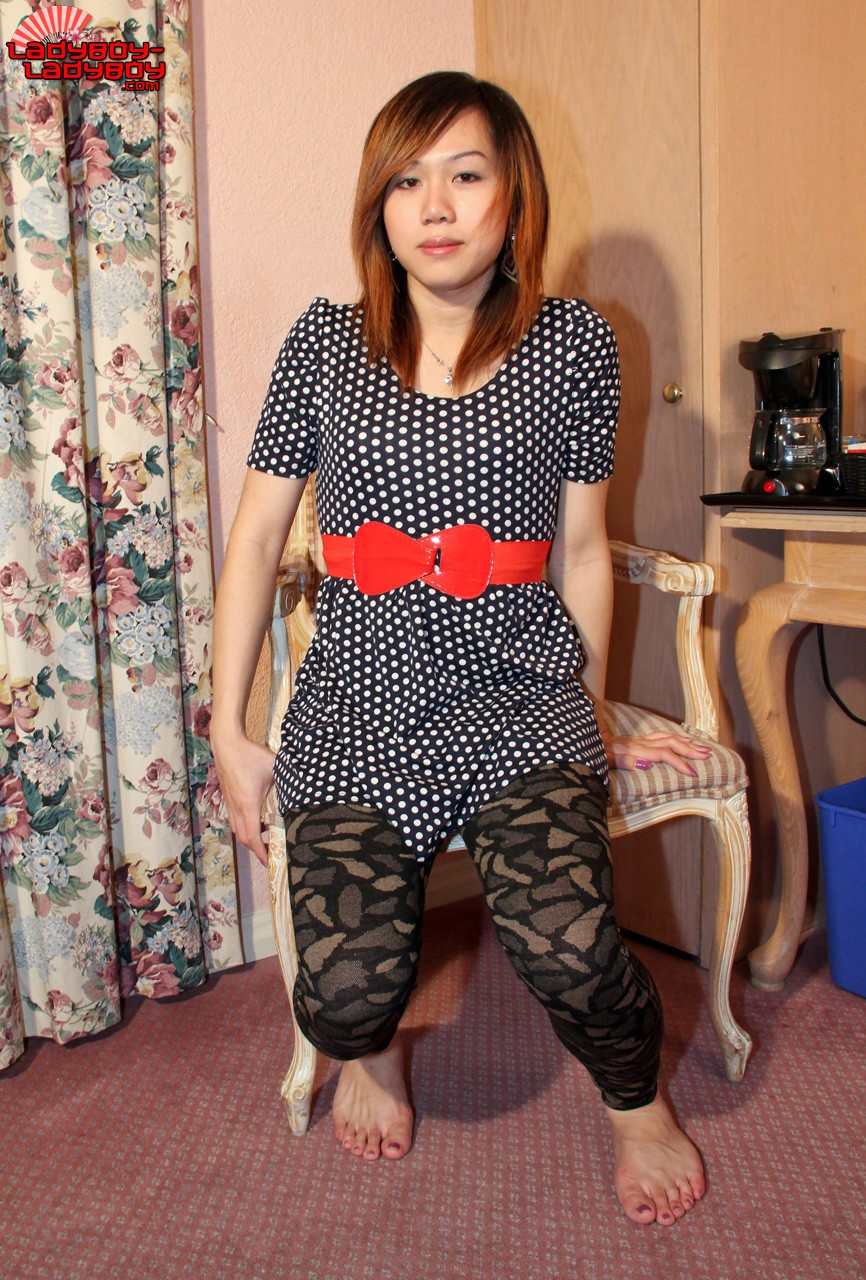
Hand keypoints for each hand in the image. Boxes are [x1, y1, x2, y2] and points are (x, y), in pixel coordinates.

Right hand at [211, 729, 276, 866]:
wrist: (226, 744)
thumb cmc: (250, 755)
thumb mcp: (275, 767)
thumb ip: (289, 779)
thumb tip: (305, 787)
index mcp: (248, 804)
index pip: (252, 837)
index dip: (260, 853)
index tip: (270, 861)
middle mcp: (236, 807)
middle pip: (243, 838)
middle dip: (256, 849)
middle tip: (270, 853)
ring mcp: (230, 803)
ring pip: (237, 829)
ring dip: (250, 837)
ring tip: (265, 836)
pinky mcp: (228, 797)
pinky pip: (235, 820)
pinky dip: (245, 826)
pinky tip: (256, 819)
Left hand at [598, 723, 711, 776]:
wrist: (583, 742)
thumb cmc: (595, 757)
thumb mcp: (606, 762)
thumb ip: (626, 761)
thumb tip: (647, 763)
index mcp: (634, 750)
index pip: (663, 753)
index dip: (679, 762)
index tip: (693, 772)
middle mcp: (639, 743)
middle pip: (670, 742)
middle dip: (690, 749)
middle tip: (707, 755)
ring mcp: (638, 740)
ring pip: (668, 736)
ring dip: (686, 741)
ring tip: (703, 747)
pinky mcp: (637, 740)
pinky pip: (661, 736)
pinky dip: (676, 737)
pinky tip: (684, 740)